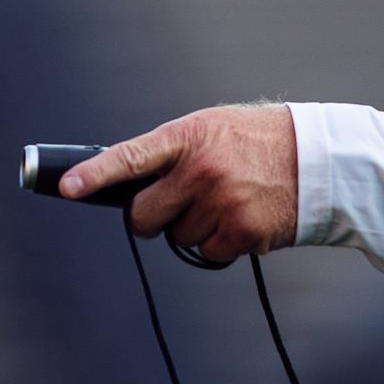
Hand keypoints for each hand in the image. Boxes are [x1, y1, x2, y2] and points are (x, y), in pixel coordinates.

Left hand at [62, 104, 298, 261]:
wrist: (316, 159)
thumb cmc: (255, 143)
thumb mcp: (210, 130)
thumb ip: (171, 153)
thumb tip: (127, 185)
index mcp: (187, 137)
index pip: (130, 157)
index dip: (95, 176)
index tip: (67, 188)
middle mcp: (201, 169)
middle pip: (144, 215)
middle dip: (150, 219)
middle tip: (171, 207)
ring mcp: (221, 201)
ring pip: (178, 237)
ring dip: (194, 227)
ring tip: (226, 201)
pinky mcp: (241, 231)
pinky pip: (207, 253)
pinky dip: (220, 243)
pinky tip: (241, 219)